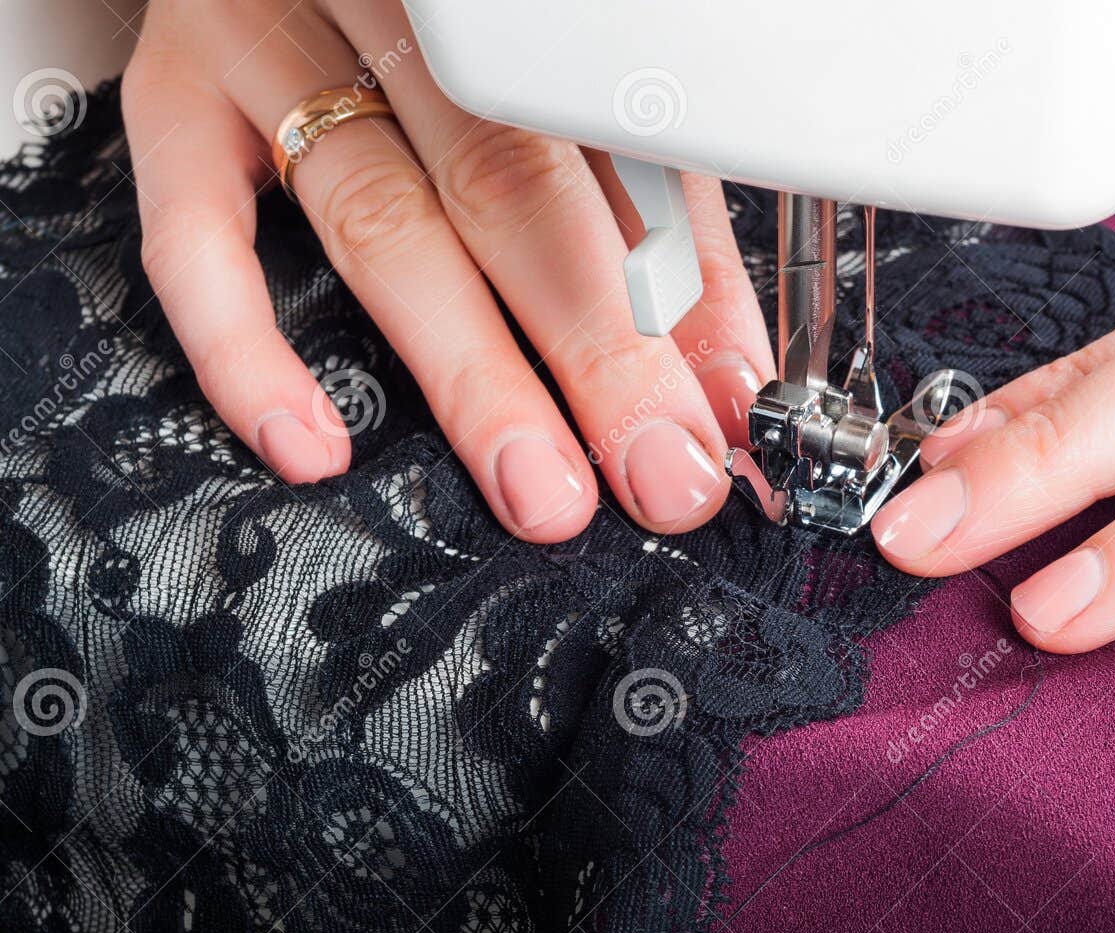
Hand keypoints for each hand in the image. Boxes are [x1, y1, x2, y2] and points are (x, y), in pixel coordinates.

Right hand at [123, 0, 771, 539]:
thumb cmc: (452, 39)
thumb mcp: (572, 111)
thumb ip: (653, 231)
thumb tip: (721, 386)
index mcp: (508, 13)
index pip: (615, 159)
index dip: (673, 302)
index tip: (712, 423)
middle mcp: (393, 15)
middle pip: (509, 189)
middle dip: (597, 351)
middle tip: (653, 471)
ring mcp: (276, 45)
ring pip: (382, 219)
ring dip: (472, 375)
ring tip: (538, 488)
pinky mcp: (179, 95)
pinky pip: (194, 231)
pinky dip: (247, 346)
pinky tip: (310, 441)